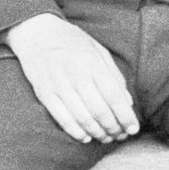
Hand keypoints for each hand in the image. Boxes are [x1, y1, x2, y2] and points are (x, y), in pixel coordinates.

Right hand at [4, 13, 138, 143]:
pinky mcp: (43, 93)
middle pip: (100, 111)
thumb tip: (127, 102)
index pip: (114, 96)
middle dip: (113, 128)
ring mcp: (58, 84)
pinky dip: (76, 132)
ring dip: (97, 133)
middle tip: (119, 135)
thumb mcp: (98, 50)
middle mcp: (76, 73)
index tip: (133, 129)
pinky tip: (86, 137)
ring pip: (82, 118)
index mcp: (92, 62)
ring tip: (105, 138)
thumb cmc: (71, 41)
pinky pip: (62, 119)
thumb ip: (114, 75)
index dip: (125, 117)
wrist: (36, 31)